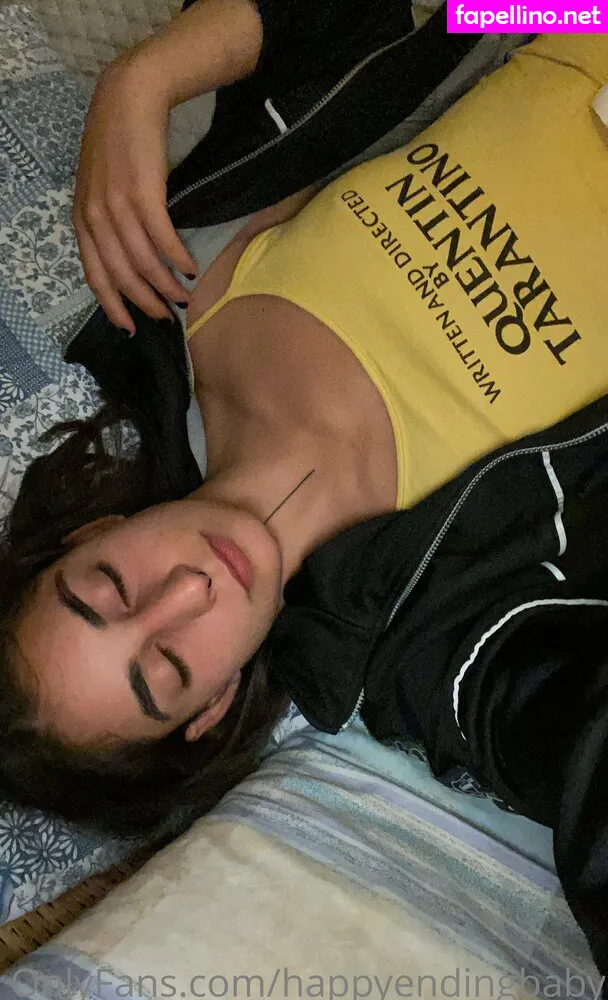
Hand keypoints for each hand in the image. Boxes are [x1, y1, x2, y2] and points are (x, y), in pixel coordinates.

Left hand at [73, 56, 198, 332]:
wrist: (129, 97)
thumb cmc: (119, 142)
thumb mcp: (100, 186)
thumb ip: (107, 221)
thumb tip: (129, 257)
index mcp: (82, 218)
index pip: (95, 275)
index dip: (113, 306)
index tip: (130, 328)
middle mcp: (96, 216)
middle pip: (122, 276)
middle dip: (145, 303)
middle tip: (167, 318)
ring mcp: (118, 205)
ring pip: (143, 262)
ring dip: (166, 285)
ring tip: (184, 298)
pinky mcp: (144, 193)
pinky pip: (162, 238)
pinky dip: (177, 258)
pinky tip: (190, 268)